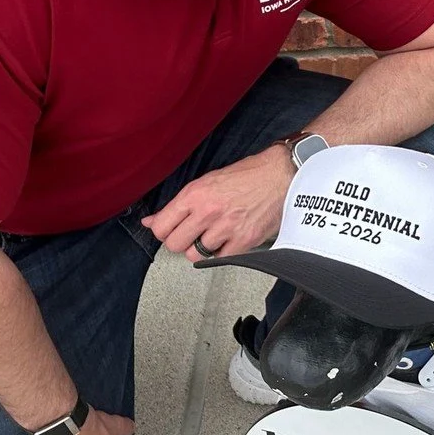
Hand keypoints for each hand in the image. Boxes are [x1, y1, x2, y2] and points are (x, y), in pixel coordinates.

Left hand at [142, 145, 294, 257]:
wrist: (281, 175)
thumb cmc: (248, 175)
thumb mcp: (207, 182)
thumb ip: (179, 204)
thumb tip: (152, 221)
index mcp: (196, 194)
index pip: (162, 227)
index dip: (163, 231)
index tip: (170, 230)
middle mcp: (208, 212)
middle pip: (175, 245)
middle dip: (181, 241)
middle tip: (192, 234)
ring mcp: (226, 228)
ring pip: (195, 255)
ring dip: (202, 248)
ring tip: (213, 235)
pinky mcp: (243, 241)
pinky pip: (219, 259)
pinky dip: (221, 253)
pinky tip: (228, 239)